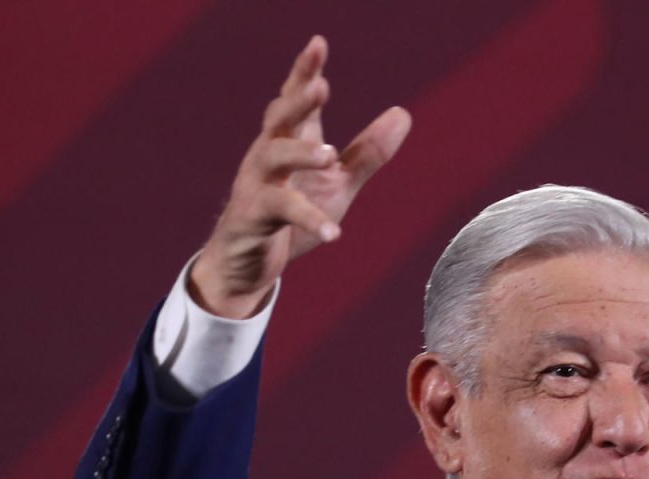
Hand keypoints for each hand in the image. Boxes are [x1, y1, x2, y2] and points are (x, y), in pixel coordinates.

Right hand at [190, 36, 410, 318]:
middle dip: (298, 101)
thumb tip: (403, 113)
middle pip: (279, 119)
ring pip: (273, 160)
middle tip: (321, 87)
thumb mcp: (336, 183)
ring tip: (328, 157)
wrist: (245, 263)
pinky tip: (334, 232)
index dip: (304, 71)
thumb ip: (367, 152)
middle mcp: (267, 155)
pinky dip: (309, 221)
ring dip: (301, 155)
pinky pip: (280, 214)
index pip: (295, 99)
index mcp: (288, 141)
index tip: (319, 44)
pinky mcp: (252, 218)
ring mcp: (256, 184)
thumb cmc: (290, 215)